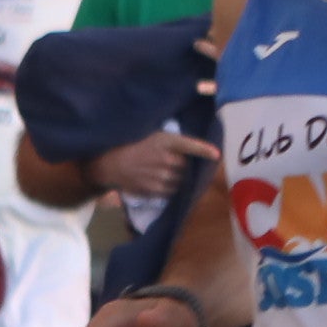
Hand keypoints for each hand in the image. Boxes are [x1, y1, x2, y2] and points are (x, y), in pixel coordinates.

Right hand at [88, 129, 212, 199]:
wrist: (110, 164)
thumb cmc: (132, 145)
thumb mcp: (151, 134)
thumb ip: (171, 142)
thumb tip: (191, 150)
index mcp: (166, 142)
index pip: (190, 145)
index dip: (204, 150)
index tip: (216, 154)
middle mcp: (166, 159)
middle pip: (189, 167)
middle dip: (188, 167)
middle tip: (180, 164)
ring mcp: (161, 177)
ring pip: (183, 181)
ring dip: (182, 179)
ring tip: (171, 174)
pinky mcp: (155, 190)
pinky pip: (173, 192)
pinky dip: (174, 189)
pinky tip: (165, 183)